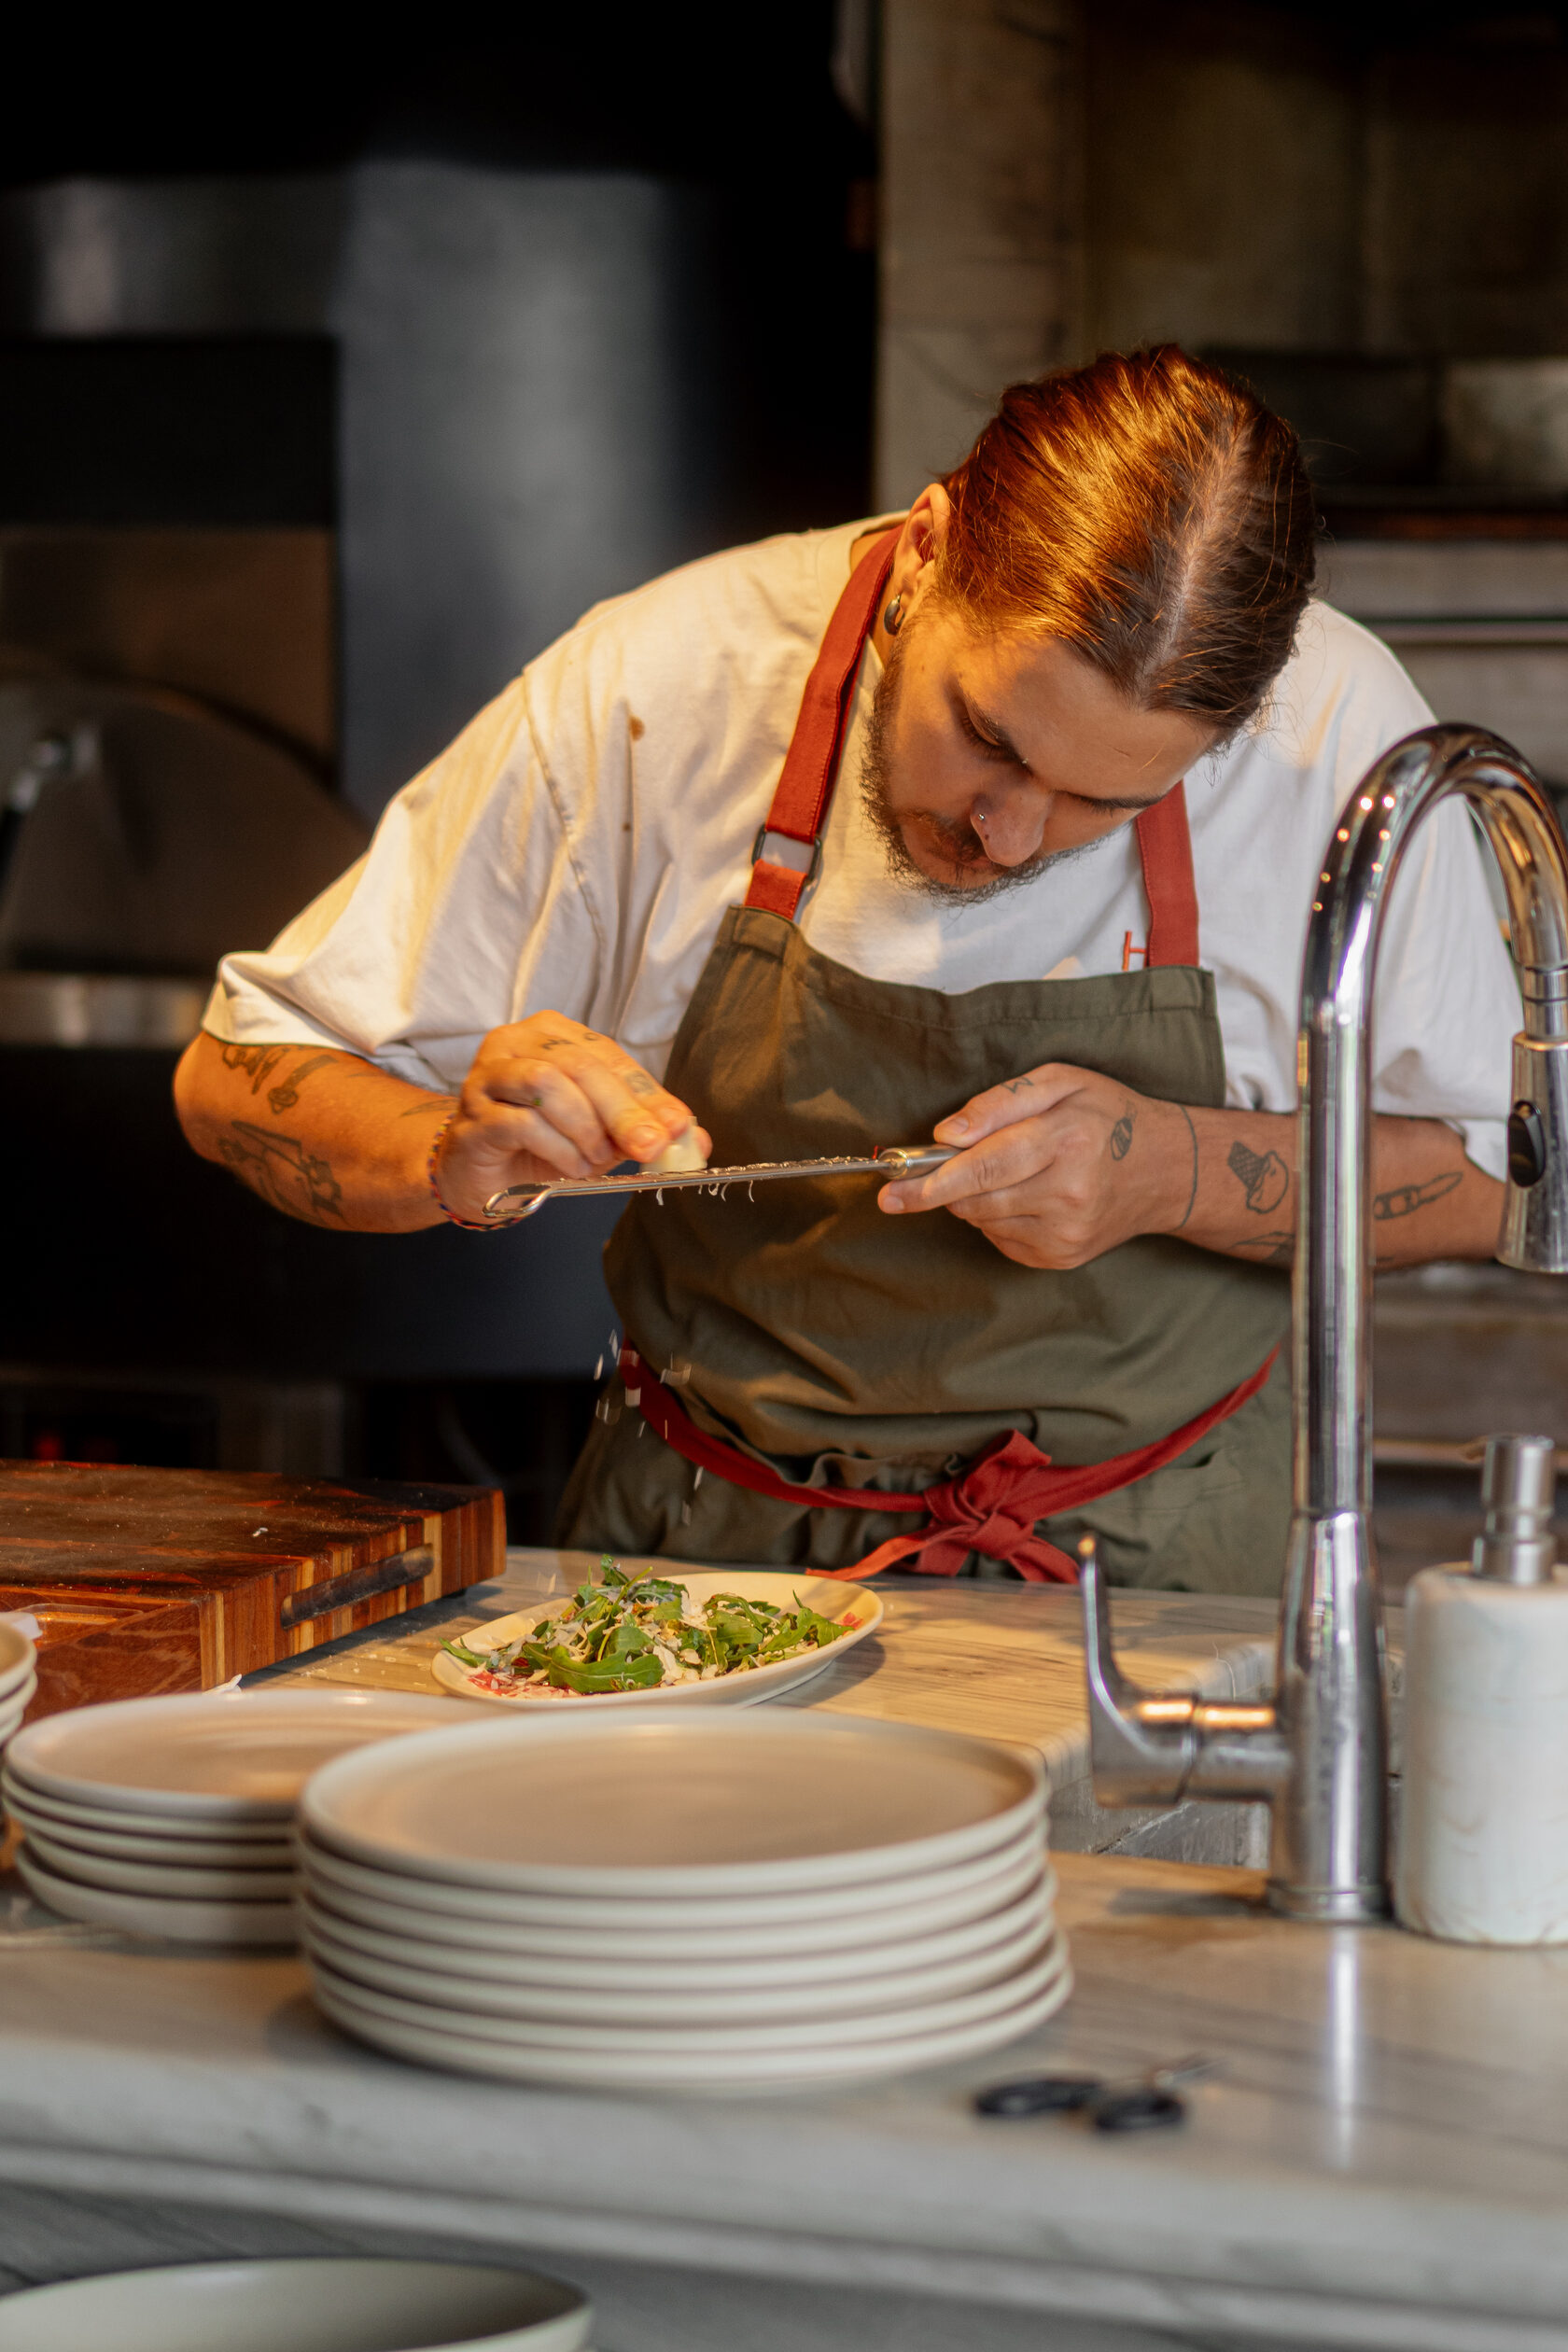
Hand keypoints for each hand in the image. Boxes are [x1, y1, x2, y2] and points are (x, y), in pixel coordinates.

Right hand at [433, 1014, 708, 1223]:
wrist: (477, 1174)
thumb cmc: (538, 1144)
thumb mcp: (601, 1134)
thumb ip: (642, 1128)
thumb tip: (695, 1137)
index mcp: (552, 1034)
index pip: (608, 1055)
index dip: (646, 1092)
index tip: (678, 1125)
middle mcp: (515, 1043)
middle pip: (580, 1066)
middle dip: (623, 1110)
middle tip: (650, 1146)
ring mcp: (487, 1076)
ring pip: (548, 1085)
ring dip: (585, 1129)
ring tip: (596, 1159)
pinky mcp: (473, 1115)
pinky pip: (522, 1123)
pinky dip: (557, 1147)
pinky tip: (569, 1166)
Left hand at [877, 1063, 1187, 1268]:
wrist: (1167, 1170)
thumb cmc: (1109, 1115)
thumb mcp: (1061, 1082)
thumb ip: (1000, 1103)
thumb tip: (946, 1135)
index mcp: (1066, 1140)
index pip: (985, 1167)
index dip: (933, 1181)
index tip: (892, 1191)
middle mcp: (1068, 1193)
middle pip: (976, 1199)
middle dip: (942, 1189)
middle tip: (916, 1181)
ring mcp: (1066, 1233)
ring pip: (984, 1221)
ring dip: (976, 1199)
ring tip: (1010, 1172)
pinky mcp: (1062, 1257)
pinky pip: (1002, 1240)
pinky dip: (998, 1218)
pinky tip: (1027, 1196)